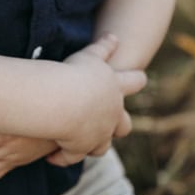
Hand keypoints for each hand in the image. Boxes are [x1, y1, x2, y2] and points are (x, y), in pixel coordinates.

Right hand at [48, 33, 146, 166]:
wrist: (64, 101)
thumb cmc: (76, 74)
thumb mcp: (90, 56)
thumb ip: (103, 48)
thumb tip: (115, 37)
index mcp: (115, 89)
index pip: (134, 82)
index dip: (136, 79)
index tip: (140, 77)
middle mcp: (112, 115)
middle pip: (124, 125)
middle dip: (119, 124)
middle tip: (113, 124)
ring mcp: (98, 134)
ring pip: (102, 146)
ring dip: (92, 144)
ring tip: (80, 143)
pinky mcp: (81, 148)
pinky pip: (71, 156)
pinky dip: (62, 157)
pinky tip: (54, 157)